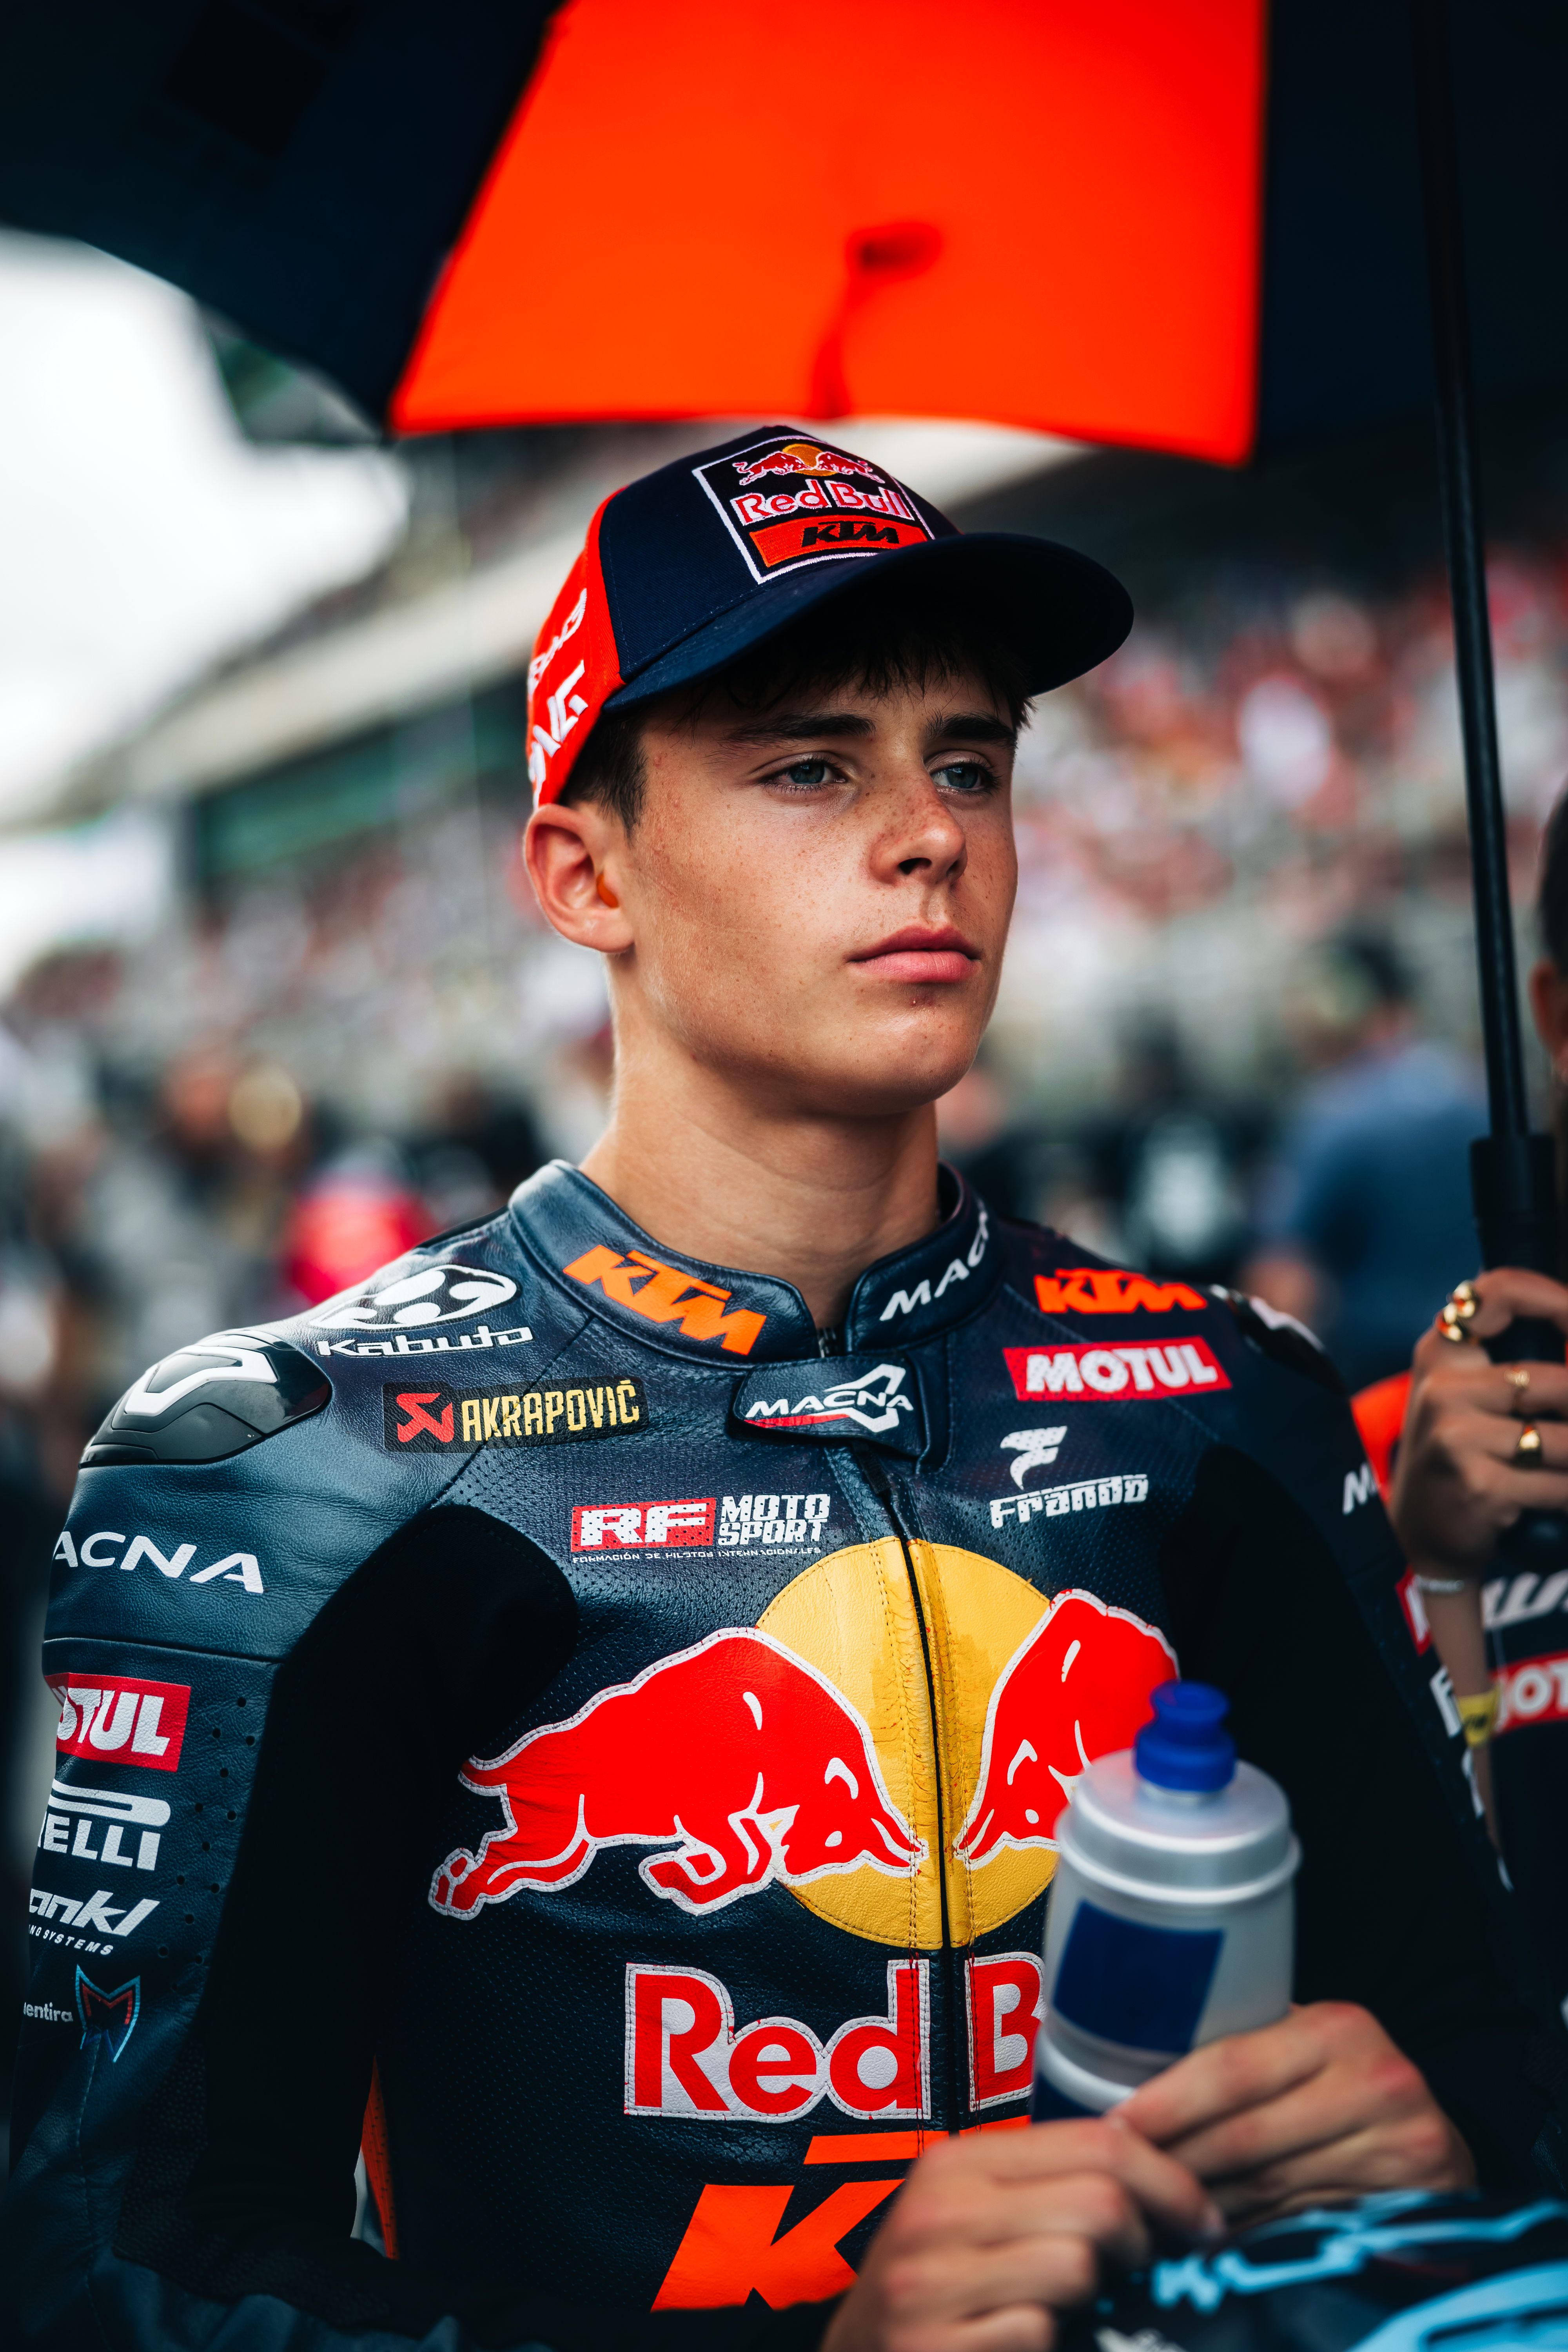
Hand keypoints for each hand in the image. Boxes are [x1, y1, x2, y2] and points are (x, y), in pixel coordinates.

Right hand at [822, 2116, 1220, 2351]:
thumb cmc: (939, 2285)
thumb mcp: (979, 2215)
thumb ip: (1051, 2188)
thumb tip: (1159, 2180)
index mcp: (958, 2162)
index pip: (1096, 2140)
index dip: (1168, 2178)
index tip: (1200, 2217)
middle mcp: (940, 2210)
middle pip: (1098, 2200)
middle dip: (1145, 2240)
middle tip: (1145, 2267)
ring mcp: (932, 2281)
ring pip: (1076, 2263)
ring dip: (1101, 2296)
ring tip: (1083, 2304)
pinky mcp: (937, 2344)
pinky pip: (1040, 2331)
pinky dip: (1053, 2343)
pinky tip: (1031, 2341)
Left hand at [1118, 2002, 1473, 2225]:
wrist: (1430, 2136)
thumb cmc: (1343, 2082)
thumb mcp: (1300, 2044)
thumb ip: (1239, 2051)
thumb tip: (1133, 2075)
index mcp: (1337, 2027)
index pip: (1232, 2068)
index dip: (1168, 2101)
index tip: (1117, 2123)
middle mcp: (1375, 2080)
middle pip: (1246, 2135)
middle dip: (1175, 2159)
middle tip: (1124, 2175)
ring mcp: (1397, 2146)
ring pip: (1267, 2187)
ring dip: (1201, 2201)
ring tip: (1152, 2204)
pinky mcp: (1406, 2202)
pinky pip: (1298, 2222)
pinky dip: (1245, 2230)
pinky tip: (1207, 2231)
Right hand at [1391, 1267, 1567, 1578]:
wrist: (1421, 1532)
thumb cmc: (1461, 1452)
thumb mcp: (1469, 1392)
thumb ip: (1512, 1358)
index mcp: (1442, 1350)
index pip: (1501, 1289)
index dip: (1556, 1298)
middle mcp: (1442, 1386)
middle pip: (1554, 1380)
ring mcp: (1455, 1435)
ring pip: (1564, 1439)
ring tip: (1566, 1457)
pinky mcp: (1477, 1484)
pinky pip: (1557, 1484)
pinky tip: (1559, 1494)